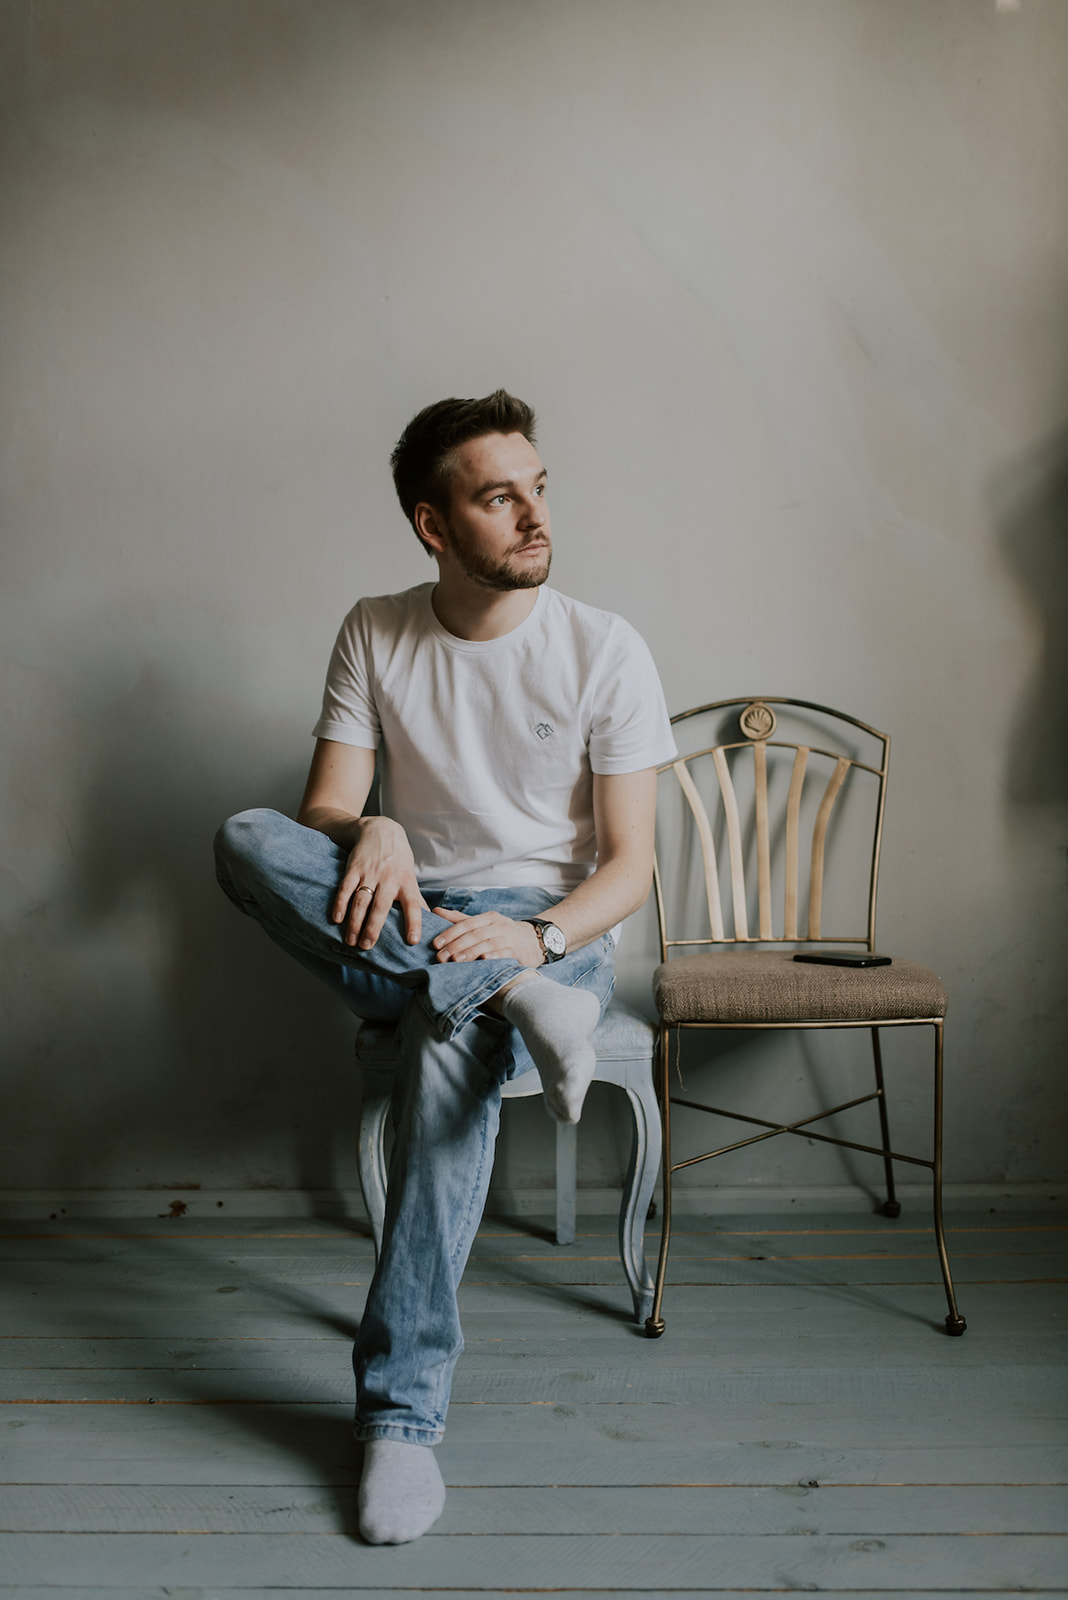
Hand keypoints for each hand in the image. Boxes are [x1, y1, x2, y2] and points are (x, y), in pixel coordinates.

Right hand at [332, 817, 427, 948]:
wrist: (380, 829)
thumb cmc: (398, 858)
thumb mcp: (410, 876)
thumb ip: (416, 899)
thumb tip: (432, 921)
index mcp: (406, 882)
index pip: (413, 905)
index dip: (414, 923)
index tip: (412, 941)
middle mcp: (389, 878)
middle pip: (381, 907)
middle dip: (373, 928)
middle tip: (367, 947)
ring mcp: (370, 873)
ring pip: (361, 901)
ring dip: (355, 922)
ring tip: (351, 941)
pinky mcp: (354, 868)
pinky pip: (345, 888)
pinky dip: (340, 904)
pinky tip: (337, 919)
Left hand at [430, 909, 544, 967]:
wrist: (536, 940)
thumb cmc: (503, 933)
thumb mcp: (483, 923)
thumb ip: (460, 919)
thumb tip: (435, 911)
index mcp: (488, 918)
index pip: (466, 924)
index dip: (450, 933)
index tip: (435, 943)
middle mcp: (499, 926)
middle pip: (475, 934)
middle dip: (456, 945)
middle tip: (441, 956)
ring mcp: (510, 938)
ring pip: (488, 944)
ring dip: (471, 952)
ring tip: (456, 960)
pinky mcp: (519, 951)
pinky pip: (506, 953)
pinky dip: (495, 956)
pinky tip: (484, 959)